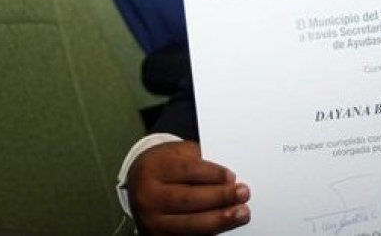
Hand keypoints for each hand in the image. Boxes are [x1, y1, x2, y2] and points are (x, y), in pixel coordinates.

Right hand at [128, 141, 250, 235]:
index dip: (212, 174)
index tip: (232, 176)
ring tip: (242, 213)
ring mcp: (151, 221)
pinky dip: (209, 232)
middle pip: (188, 199)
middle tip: (243, 193)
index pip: (186, 170)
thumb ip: (200, 160)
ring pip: (190, 224)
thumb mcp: (176, 153)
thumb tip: (229, 179)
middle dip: (220, 197)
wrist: (137, 186)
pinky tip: (225, 225)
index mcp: (152, 169)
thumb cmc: (165, 166)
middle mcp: (148, 197)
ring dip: (220, 219)